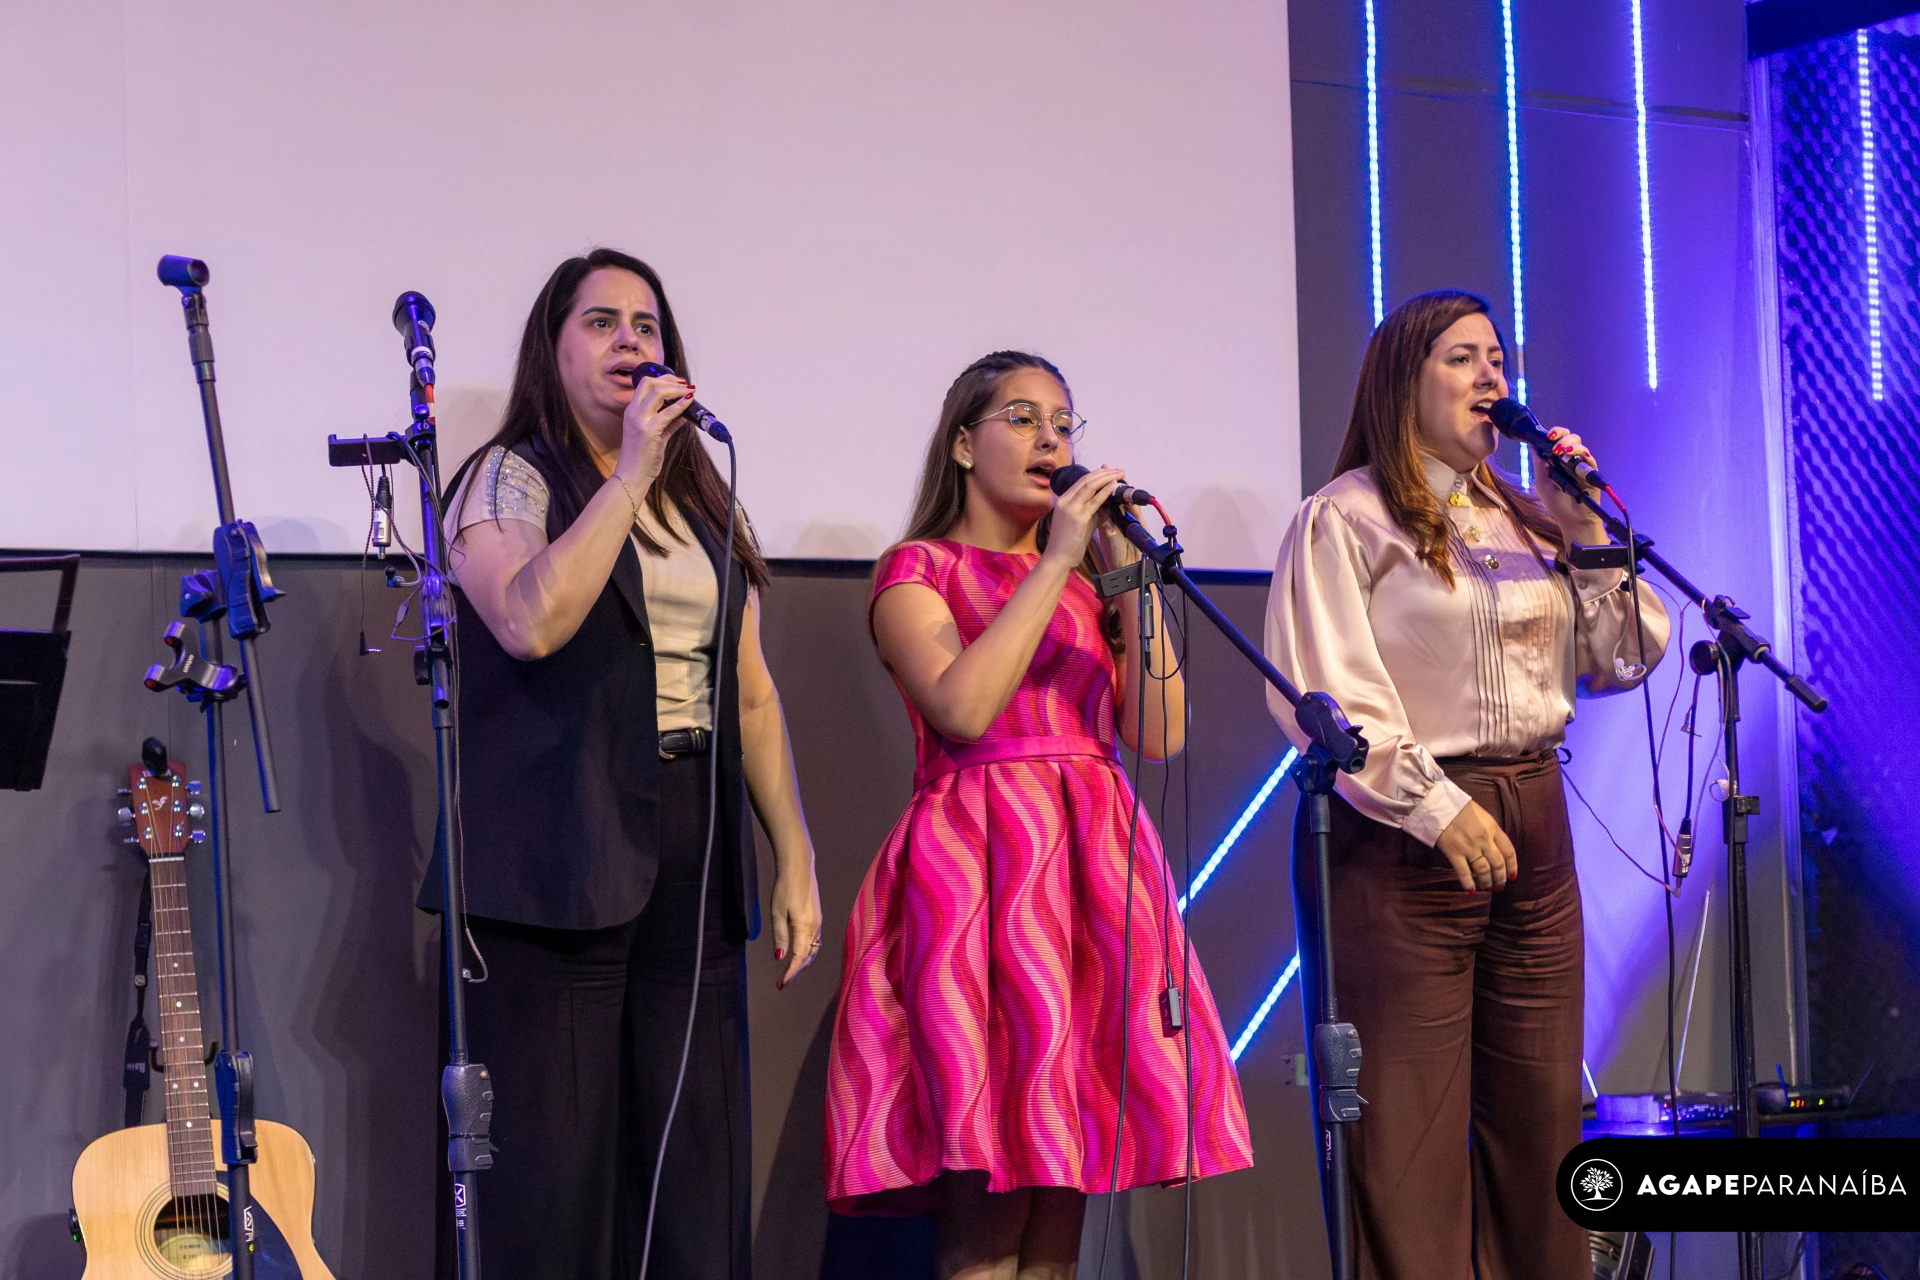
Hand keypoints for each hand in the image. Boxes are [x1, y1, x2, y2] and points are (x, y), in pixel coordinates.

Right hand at [613, 370, 694, 489]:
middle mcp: (633, 412)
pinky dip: (681, 405)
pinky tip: (690, 402)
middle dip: (670, 380)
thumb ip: (669, 424)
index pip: (645, 384)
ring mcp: (640, 420)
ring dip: (677, 390)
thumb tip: (684, 415)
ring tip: (690, 391)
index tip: (678, 382)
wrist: (632, 475)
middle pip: (650, 383)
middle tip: (686, 384)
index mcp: (632, 411)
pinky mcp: (649, 431)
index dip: (663, 379)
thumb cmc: (642, 457)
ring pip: (658, 393)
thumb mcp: (656, 436)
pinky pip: (668, 413)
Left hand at [769, 862, 823, 989]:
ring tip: (790, 971)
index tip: (782, 985)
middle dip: (796, 970)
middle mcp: (815, 927)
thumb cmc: (785, 888)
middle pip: (808, 956)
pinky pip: (814, 941)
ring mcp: (818, 922)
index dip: (791, 972)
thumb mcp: (777, 912)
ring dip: (803, 962)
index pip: (799, 957)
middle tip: (783, 983)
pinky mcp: (817, 917)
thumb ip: (780, 935)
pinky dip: (807, 951)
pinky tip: (798, 952)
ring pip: (813, 949)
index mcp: (805, 927)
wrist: (799, 867)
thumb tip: (780, 957)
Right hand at [1041, 465, 1124, 568]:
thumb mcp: (1080, 521)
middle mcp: (1065, 501)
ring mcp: (1070, 508)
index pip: (1081, 481)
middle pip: (1086, 480)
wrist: (1057, 558)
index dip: (1096, 474)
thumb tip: (1104, 501)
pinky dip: (1105, 491)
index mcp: (1063, 500)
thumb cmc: (1068, 543)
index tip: (1109, 471)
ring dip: (1107, 477)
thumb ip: (1090, 510)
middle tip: (1119, 469)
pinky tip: (1114, 485)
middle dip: (1104, 472)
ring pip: (1090, 485)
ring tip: (1120, 473)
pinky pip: (1094, 500)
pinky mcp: (1078, 517)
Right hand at [1434, 799, 1516, 891]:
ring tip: (1487, 889)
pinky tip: (1471, 890)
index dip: (1512, 866)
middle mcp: (1484, 840)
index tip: (1512, 876)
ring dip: (1487, 882)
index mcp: (1493, 828)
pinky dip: (1468, 883)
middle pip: (1498, 864)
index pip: (1509, 851)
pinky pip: (1464, 872)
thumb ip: (1490, 831)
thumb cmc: (1460, 807)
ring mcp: (1469, 847)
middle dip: (1500, 878)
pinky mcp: (1454, 852)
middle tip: (1500, 887)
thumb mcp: (1483, 815)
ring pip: (1483, 870)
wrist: (1439, 803)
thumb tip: (1495, 848)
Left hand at [1535, 427, 1607, 539]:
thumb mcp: (1542, 482)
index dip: (1553, 433)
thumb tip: (1532, 444)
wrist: (1572, 520)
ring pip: (1579, 445)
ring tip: (1561, 450)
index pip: (1557, 440)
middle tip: (1553, 438)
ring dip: (1570, 443)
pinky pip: (1588, 457)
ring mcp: (1581, 465)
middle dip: (1561, 434)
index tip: (1547, 434)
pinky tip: (1571, 455)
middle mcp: (1570, 460)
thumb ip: (1538, 464)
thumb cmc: (1557, 503)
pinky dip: (1580, 454)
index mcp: (1557, 460)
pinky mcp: (1591, 471)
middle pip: (1570, 437)